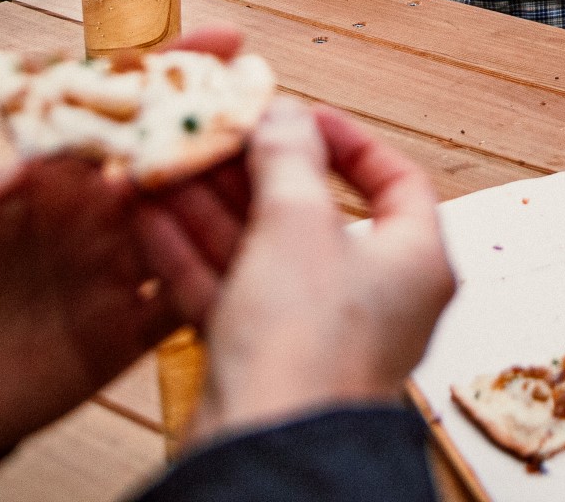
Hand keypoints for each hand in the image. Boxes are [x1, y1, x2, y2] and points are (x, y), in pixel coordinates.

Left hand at [0, 28, 248, 465]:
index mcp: (51, 170)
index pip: (120, 106)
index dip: (172, 69)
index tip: (225, 40)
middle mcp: (94, 211)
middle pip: (174, 160)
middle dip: (228, 129)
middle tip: (278, 106)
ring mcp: (115, 269)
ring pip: (195, 223)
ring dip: (236, 198)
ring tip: (285, 174)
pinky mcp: (123, 331)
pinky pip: (186, 299)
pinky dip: (220, 280)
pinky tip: (257, 262)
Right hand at [140, 99, 454, 443]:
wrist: (268, 449)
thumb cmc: (309, 343)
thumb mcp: (299, 223)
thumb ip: (289, 160)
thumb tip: (285, 117)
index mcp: (414, 260)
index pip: (396, 180)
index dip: (346, 140)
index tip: (298, 115)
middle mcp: (374, 296)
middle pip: (315, 213)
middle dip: (255, 171)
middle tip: (214, 136)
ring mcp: (316, 330)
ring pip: (262, 251)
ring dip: (211, 206)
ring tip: (167, 166)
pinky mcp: (264, 360)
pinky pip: (229, 290)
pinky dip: (192, 254)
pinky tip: (150, 216)